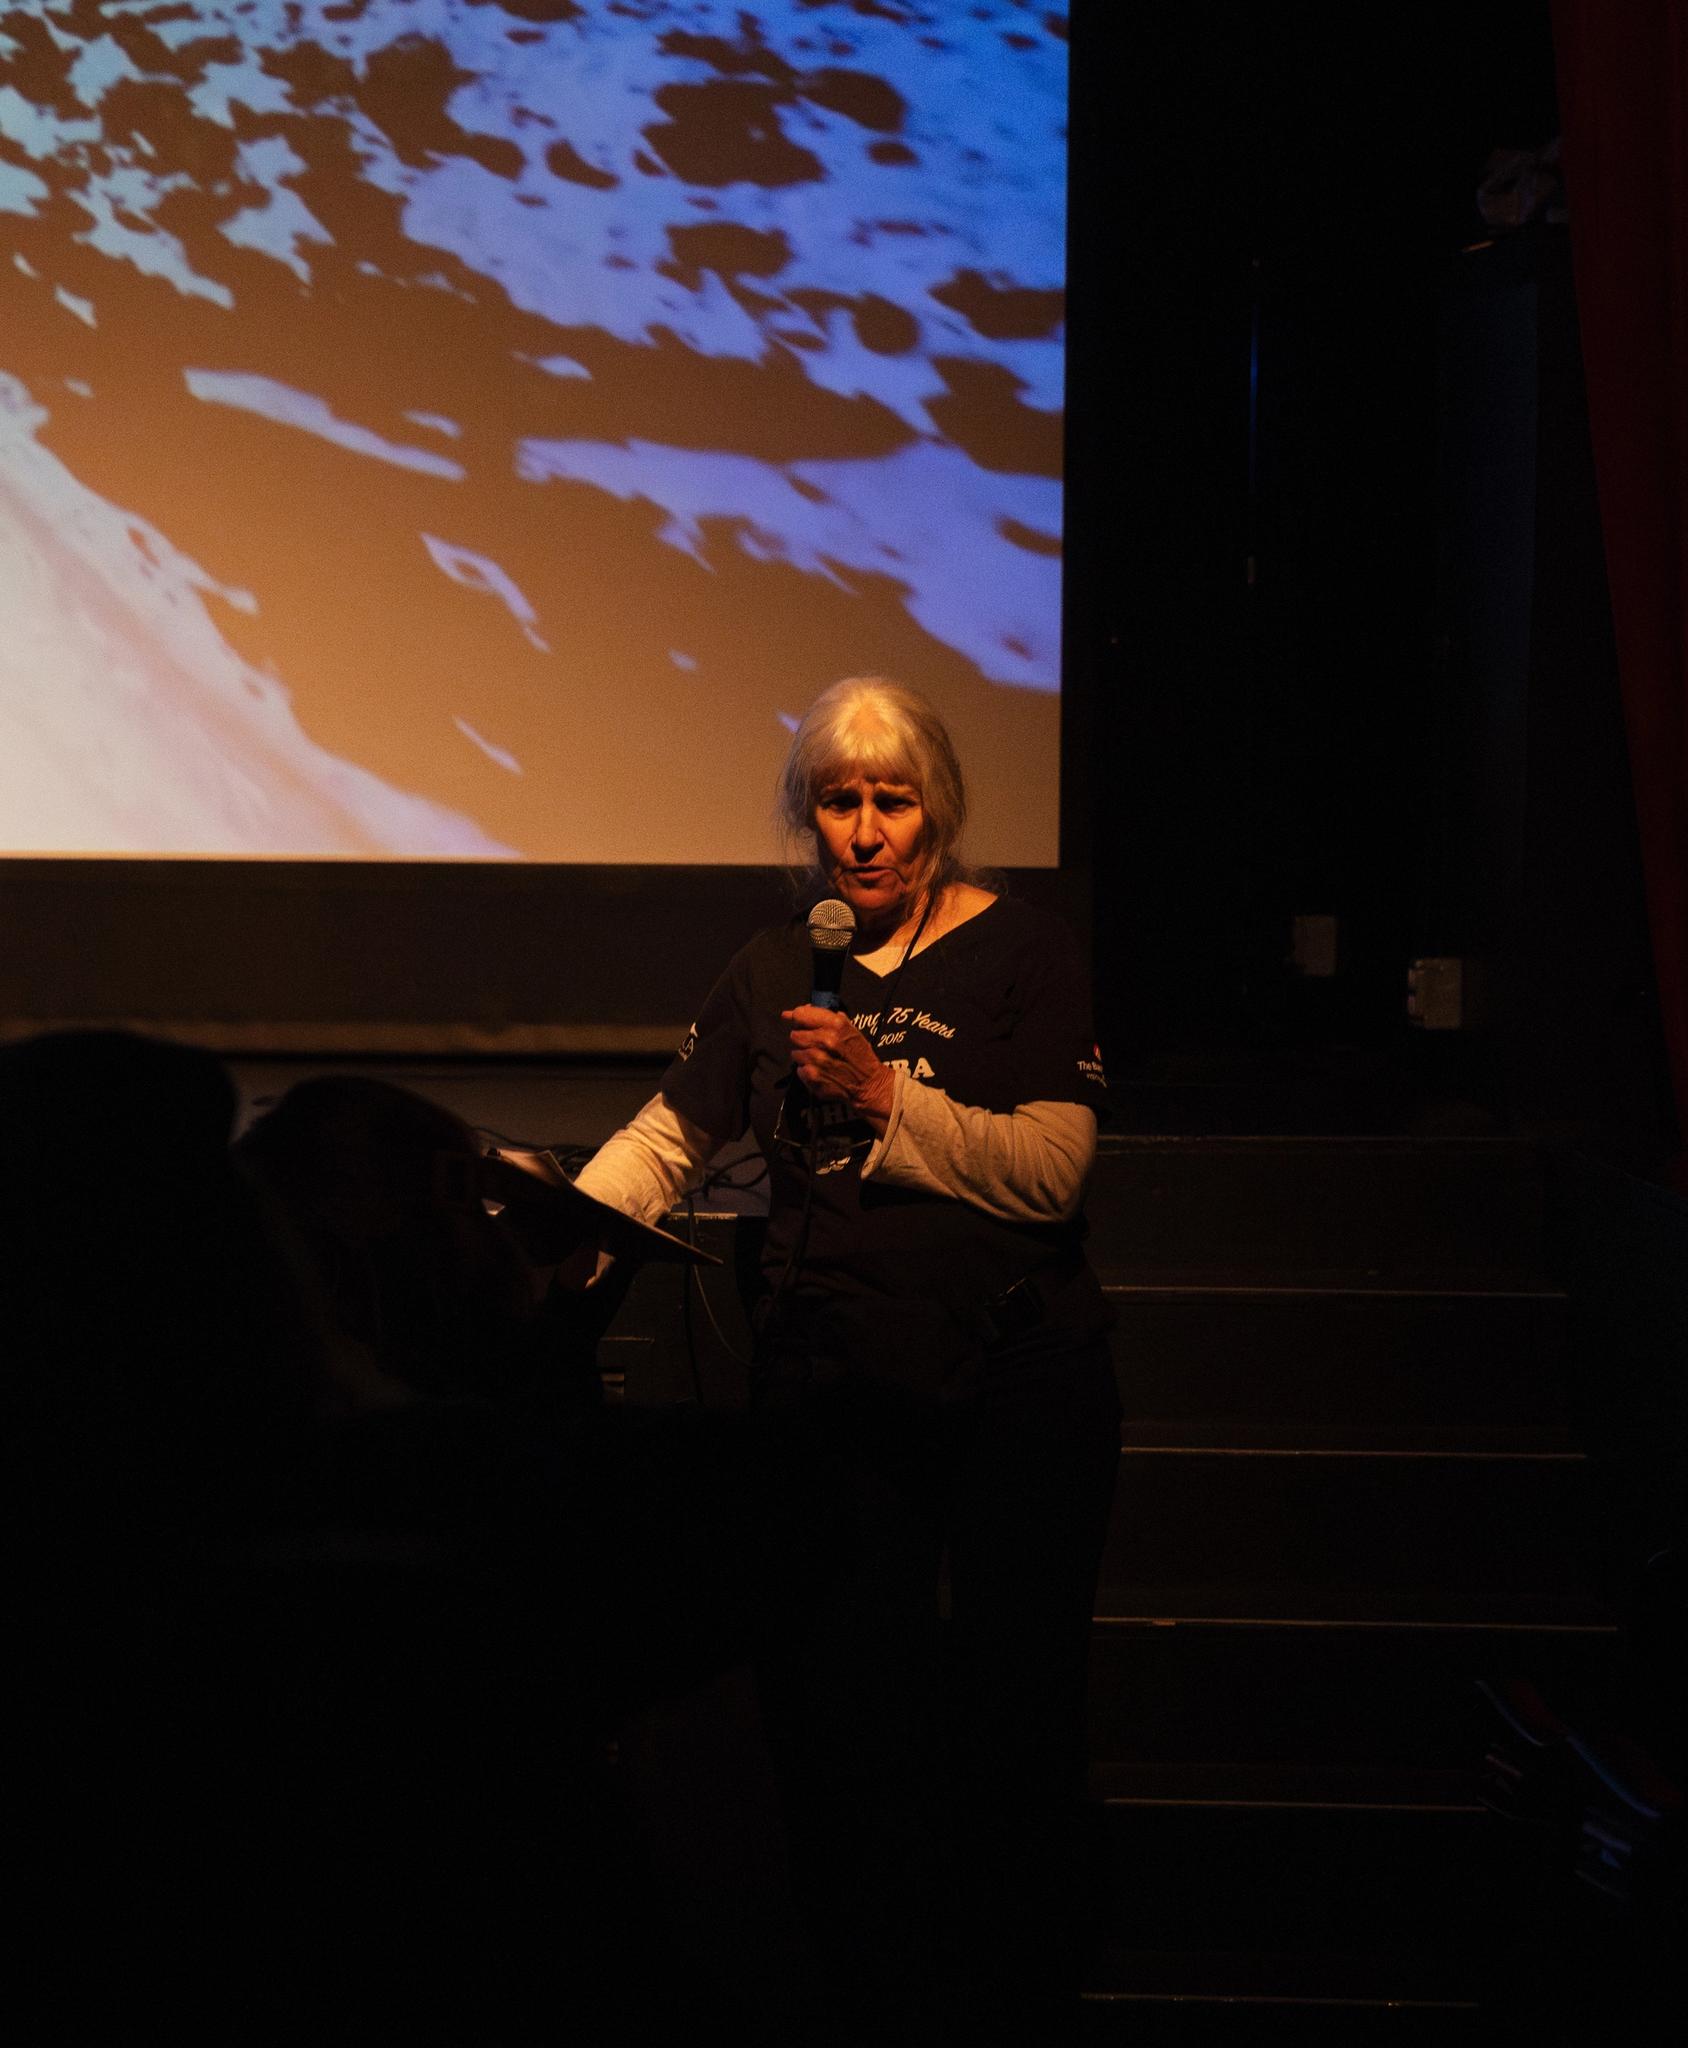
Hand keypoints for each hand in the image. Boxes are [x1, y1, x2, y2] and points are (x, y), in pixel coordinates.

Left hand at [782, 1005, 894, 1131]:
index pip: (800, 1014)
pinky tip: (820, 1071)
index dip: (798, 1018)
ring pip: (795, 1052)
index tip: (799, 1023)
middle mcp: (826, 1040)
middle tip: (816, 1046)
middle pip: (795, 1034)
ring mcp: (817, 1058)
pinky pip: (799, 1069)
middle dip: (803, 1039)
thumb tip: (792, 1013)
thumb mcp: (849, 1029)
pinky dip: (806, 1070)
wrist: (868, 1083)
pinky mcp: (812, 1075)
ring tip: (820, 1060)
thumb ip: (823, 1018)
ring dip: (804, 1056)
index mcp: (836, 1024)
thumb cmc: (858, 1054)